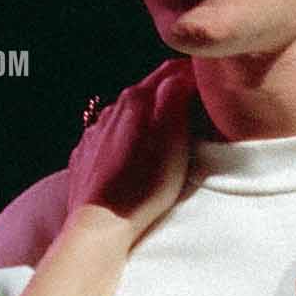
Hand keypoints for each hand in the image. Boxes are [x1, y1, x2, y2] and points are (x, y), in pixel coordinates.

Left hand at [65, 58, 195, 243]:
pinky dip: (126, 142)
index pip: (170, 70)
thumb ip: (176, 96)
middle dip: (170, 97)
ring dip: (147, 121)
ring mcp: (94, 134)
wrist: (100, 225)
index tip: (210, 84)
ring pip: (127, 117)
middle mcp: (111, 111)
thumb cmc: (143, 185)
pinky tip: (135, 158)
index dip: (193, 73)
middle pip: (148, 93)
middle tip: (194, 111)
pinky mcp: (85, 157)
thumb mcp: (173, 138)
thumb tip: (183, 73)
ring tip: (165, 139)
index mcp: (135, 100)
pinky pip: (109, 140)